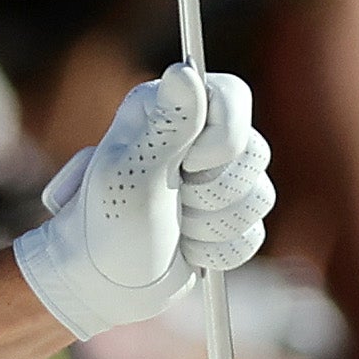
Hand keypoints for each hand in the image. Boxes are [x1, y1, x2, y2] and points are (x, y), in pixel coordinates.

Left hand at [11, 66, 274, 339]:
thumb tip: (184, 72)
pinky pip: (253, 234)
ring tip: (171, 230)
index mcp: (165, 110)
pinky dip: (216, 250)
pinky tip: (183, 250)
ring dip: (211, 226)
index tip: (186, 166)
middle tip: (169, 203)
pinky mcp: (225, 219)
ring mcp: (213, 179)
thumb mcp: (129, 174)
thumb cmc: (102, 227)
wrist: (99, 286)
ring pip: (260, 197)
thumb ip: (166, 126)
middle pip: (254, 152)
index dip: (223, 139)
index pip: (232, 96)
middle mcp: (194, 138)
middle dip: (211, 193)